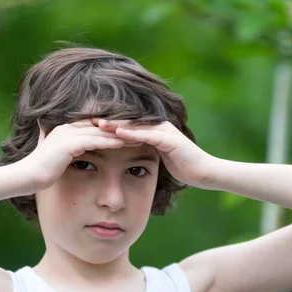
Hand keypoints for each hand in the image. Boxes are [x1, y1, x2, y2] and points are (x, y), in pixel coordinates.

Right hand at [22, 120, 141, 190]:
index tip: (126, 131)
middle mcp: (67, 127)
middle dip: (119, 128)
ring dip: (119, 134)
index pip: (93, 124)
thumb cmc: (39, 170)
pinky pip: (95, 141)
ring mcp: (68, 134)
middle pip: (99, 125)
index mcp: (64, 129)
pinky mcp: (70, 144)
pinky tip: (124, 144)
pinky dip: (110, 141)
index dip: (110, 128)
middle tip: (137, 131)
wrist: (26, 176)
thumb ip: (53, 144)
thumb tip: (55, 143)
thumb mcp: (49, 154)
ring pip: (100, 132)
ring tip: (137, 137)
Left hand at [92, 119, 216, 187]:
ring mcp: (164, 130)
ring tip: (97, 123)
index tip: (90, 125)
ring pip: (135, 124)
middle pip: (128, 120)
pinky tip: (117, 132)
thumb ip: (146, 150)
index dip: (110, 124)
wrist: (204, 172)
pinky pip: (146, 134)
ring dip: (116, 123)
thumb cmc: (183, 167)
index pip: (128, 124)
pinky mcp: (168, 138)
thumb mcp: (160, 157)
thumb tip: (130, 153)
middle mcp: (158, 125)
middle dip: (108, 120)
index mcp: (154, 129)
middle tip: (87, 120)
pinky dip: (131, 133)